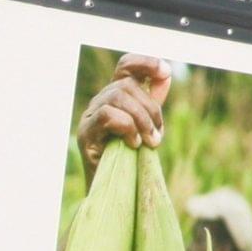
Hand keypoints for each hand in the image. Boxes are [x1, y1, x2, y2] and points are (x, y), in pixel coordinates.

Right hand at [74, 53, 169, 177]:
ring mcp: (90, 115)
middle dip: (151, 108)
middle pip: (127, 84)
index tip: (166, 72)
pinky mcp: (85, 133)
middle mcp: (100, 100)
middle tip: (158, 135)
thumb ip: (153, 100)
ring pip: (118, 96)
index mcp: (117, 94)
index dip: (146, 62)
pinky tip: (134, 144)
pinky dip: (127, 127)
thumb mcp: (146, 123)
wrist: (112, 187)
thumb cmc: (130, 154)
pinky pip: (107, 115)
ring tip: (150, 141)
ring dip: (142, 119)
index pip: (126, 65)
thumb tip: (166, 75)